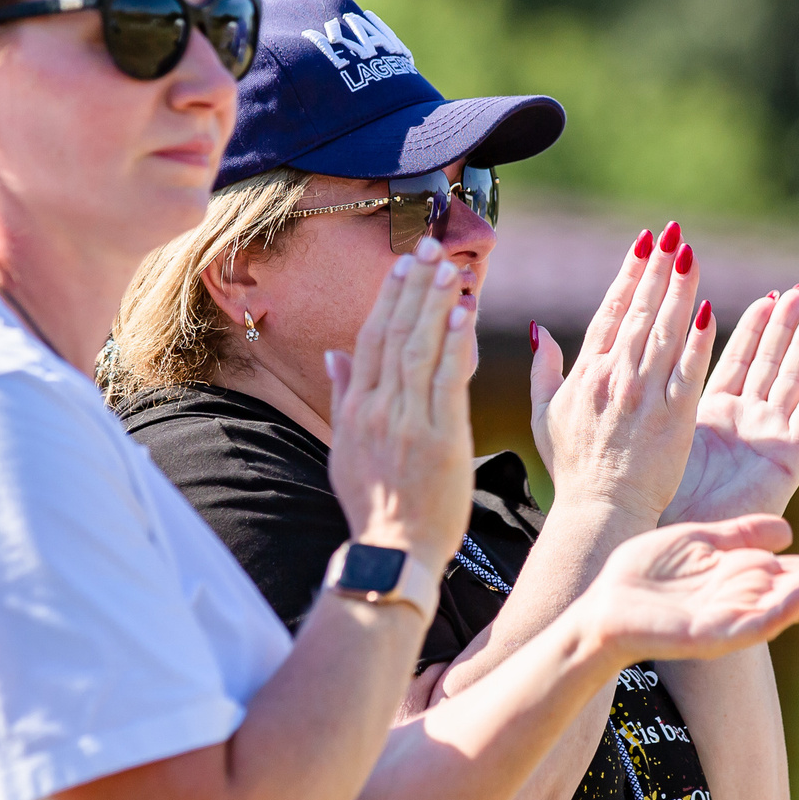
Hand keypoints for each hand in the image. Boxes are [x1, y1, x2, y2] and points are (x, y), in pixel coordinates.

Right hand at [325, 237, 476, 568]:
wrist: (393, 552)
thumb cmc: (375, 506)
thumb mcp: (345, 448)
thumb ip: (344, 395)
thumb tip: (335, 353)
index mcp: (357, 409)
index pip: (372, 339)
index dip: (389, 298)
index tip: (404, 265)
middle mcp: (378, 409)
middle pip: (395, 334)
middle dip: (413, 286)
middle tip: (430, 247)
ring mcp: (408, 422)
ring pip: (420, 348)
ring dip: (435, 303)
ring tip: (449, 267)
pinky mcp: (441, 438)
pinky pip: (447, 380)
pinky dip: (454, 343)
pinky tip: (463, 311)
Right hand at [530, 222, 715, 525]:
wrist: (601, 512)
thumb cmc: (574, 468)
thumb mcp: (545, 416)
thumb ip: (544, 370)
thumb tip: (539, 330)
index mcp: (586, 373)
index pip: (611, 312)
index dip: (629, 274)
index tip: (644, 244)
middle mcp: (615, 378)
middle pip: (640, 312)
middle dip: (658, 269)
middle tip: (673, 234)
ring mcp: (645, 397)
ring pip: (665, 333)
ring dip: (679, 291)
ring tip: (690, 255)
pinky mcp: (674, 419)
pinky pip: (689, 371)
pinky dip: (697, 341)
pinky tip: (708, 311)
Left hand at [576, 516, 798, 662]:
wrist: (601, 607)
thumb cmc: (645, 576)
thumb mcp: (700, 541)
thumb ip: (742, 536)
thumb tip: (788, 532)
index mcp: (750, 576)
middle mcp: (751, 599)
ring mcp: (734, 619)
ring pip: (791, 606)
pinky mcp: (709, 634)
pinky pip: (751, 623)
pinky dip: (778, 609)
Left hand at [662, 284, 798, 526]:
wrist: (680, 535)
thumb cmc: (660, 493)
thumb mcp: (658, 430)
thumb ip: (661, 393)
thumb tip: (640, 352)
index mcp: (712, 412)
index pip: (737, 358)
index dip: (752, 327)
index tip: (766, 295)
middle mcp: (744, 421)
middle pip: (769, 363)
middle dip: (783, 327)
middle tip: (798, 291)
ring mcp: (768, 439)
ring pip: (791, 383)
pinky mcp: (787, 461)